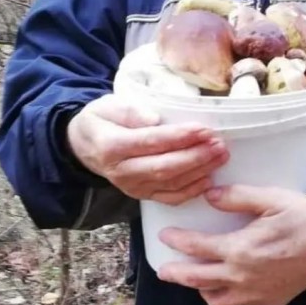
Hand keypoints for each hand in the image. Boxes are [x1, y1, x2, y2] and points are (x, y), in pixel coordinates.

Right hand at [65, 94, 228, 203]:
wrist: (84, 146)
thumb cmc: (102, 120)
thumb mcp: (108, 106)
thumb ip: (130, 111)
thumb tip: (155, 119)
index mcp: (112, 146)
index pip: (151, 142)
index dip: (179, 137)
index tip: (204, 129)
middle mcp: (122, 171)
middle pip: (164, 167)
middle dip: (196, 156)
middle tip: (219, 144)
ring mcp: (132, 187)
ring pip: (170, 183)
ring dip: (199, 171)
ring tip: (221, 156)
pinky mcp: (142, 195)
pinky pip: (169, 198)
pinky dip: (191, 191)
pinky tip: (210, 179)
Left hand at [157, 185, 305, 304]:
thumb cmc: (303, 218)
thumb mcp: (272, 199)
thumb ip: (238, 197)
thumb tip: (210, 195)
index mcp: (241, 249)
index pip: (199, 247)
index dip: (179, 241)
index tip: (166, 235)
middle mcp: (243, 276)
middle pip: (198, 280)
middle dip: (176, 273)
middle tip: (163, 270)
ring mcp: (256, 292)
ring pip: (216, 299)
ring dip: (202, 288)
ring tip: (197, 277)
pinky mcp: (269, 300)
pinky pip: (238, 303)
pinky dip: (226, 295)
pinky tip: (227, 283)